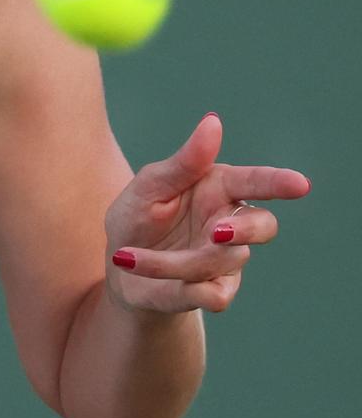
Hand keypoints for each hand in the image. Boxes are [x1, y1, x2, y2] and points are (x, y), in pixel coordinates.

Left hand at [105, 113, 311, 312]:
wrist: (118, 268)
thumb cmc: (137, 217)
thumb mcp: (150, 186)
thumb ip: (185, 161)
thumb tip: (213, 122)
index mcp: (218, 188)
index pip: (254, 182)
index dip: (277, 182)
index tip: (298, 184)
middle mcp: (230, 223)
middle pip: (262, 225)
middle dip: (246, 230)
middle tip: (217, 232)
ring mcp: (227, 259)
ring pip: (221, 261)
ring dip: (170, 262)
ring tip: (129, 255)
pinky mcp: (216, 291)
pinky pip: (213, 295)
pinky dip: (179, 287)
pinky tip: (146, 276)